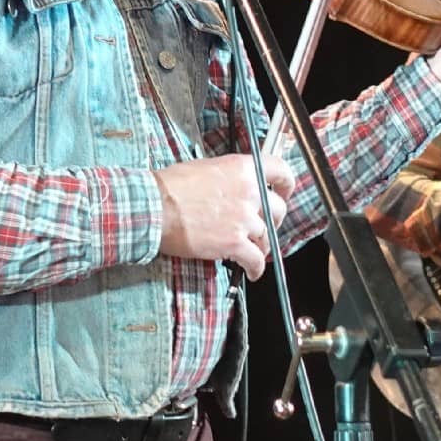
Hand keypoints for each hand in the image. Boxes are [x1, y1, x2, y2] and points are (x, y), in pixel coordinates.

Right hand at [154, 153, 294, 280]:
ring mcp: (244, 218)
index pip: (280, 171)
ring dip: (261, 245)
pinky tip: (251, 272)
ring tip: (253, 251)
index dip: (286, 183)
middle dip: (273, 220)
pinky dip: (256, 268)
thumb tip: (231, 187)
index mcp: (242, 168)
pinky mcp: (235, 242)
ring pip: (267, 236)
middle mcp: (249, 192)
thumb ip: (228, 178)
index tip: (284, 192)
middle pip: (277, 208)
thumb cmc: (170, 187)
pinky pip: (256, 259)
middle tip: (264, 226)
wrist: (154, 207)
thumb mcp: (204, 168)